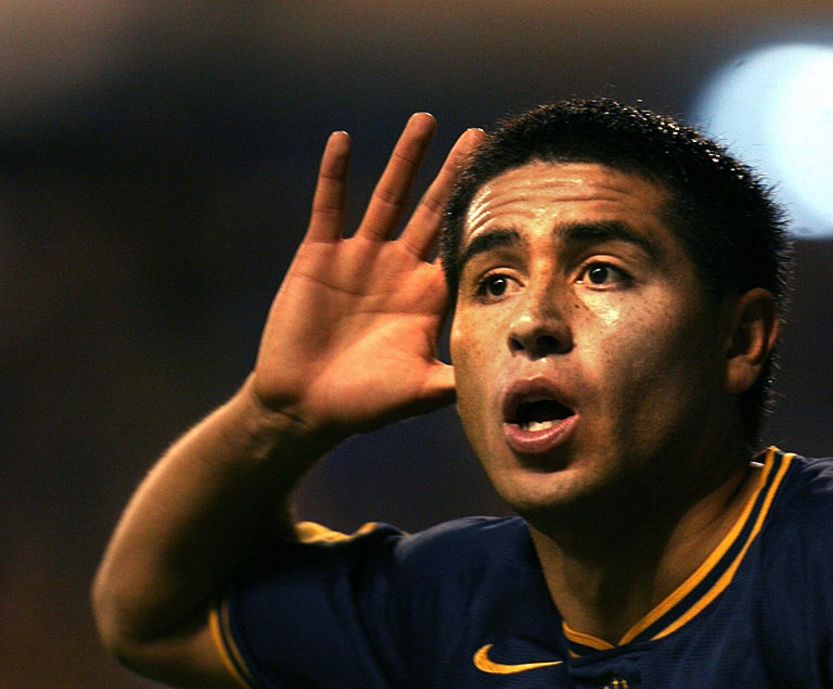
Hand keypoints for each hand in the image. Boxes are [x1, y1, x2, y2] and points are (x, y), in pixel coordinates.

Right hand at [252, 114, 482, 436]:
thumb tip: (505, 384)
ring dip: (406, 159)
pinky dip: (334, 174)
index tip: (509, 186)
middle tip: (481, 136)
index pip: (460, 247)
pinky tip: (343, 140)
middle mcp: (398, 269)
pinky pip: (328, 206)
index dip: (482, 218)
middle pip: (432, 210)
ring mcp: (359, 258)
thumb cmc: (365, 403)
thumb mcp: (420, 392)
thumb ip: (456, 380)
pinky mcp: (319, 255)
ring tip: (425, 121)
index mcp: (427, 297)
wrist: (305, 405)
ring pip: (388, 197)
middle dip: (455, 174)